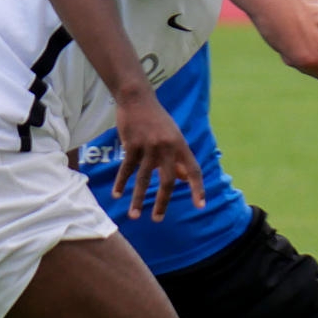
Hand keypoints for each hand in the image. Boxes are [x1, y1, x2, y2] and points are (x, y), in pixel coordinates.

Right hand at [111, 92, 204, 220]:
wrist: (137, 99)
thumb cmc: (157, 120)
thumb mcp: (173, 137)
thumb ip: (179, 159)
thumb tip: (185, 180)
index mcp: (180, 146)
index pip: (193, 171)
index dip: (198, 188)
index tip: (200, 205)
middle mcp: (167, 147)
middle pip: (167, 180)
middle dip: (162, 202)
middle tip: (157, 219)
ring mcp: (149, 145)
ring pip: (144, 178)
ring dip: (138, 199)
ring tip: (134, 216)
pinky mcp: (132, 144)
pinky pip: (127, 168)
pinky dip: (121, 182)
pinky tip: (117, 194)